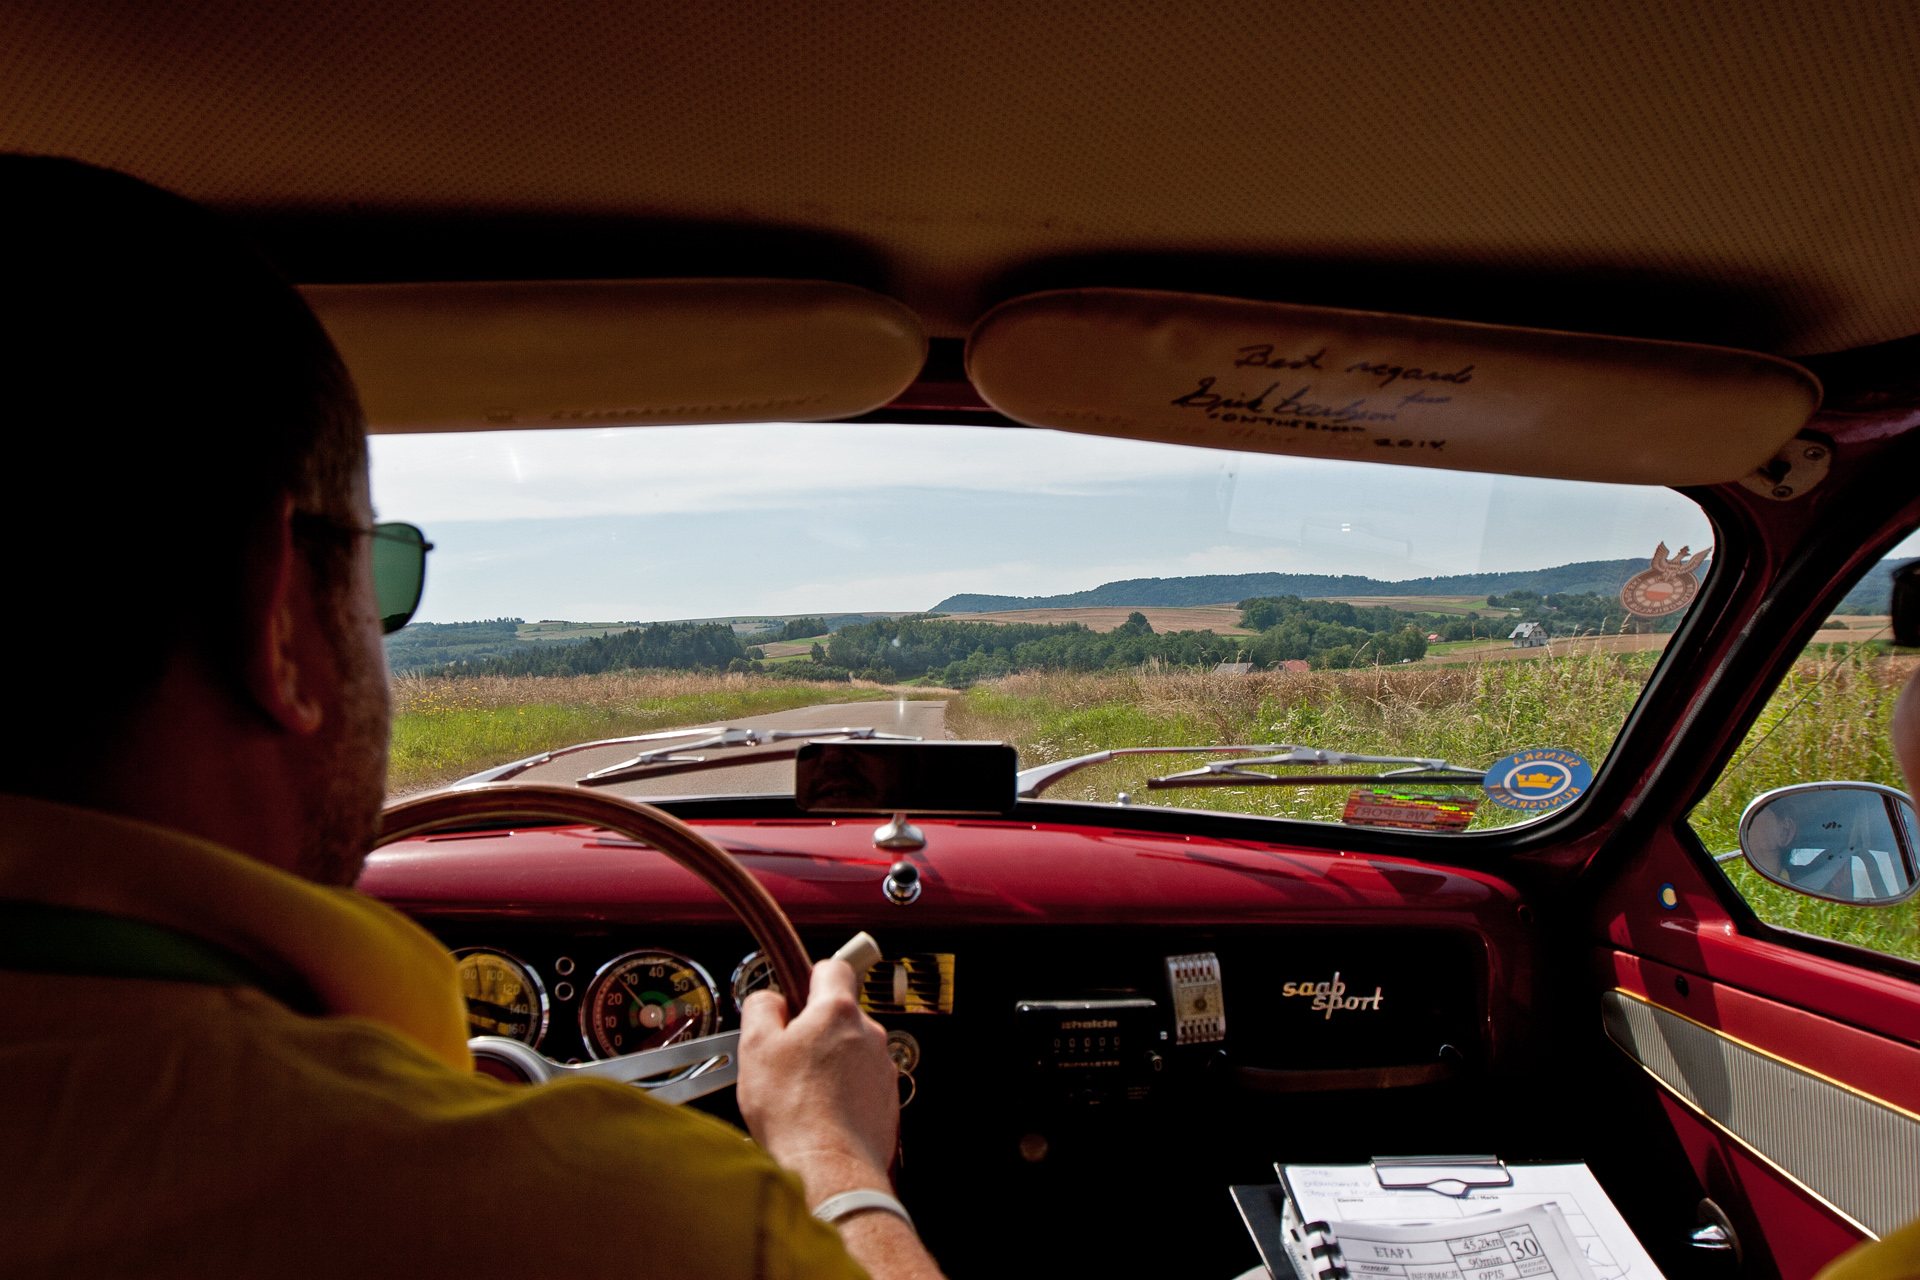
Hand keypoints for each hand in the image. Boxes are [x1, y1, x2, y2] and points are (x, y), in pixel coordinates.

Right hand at [737, 958, 899, 1202]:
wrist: (830, 1170)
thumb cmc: (795, 1115)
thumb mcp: (756, 1048)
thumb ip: (760, 1008)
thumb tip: (768, 999)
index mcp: (837, 1012)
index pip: (832, 967)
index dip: (808, 977)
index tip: (796, 992)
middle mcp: (868, 1034)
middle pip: (839, 1013)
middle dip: (814, 1028)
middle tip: (787, 1054)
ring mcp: (881, 1068)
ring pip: (850, 1050)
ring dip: (828, 1062)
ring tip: (799, 1092)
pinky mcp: (885, 1099)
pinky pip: (860, 1082)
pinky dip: (842, 1091)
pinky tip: (818, 1112)